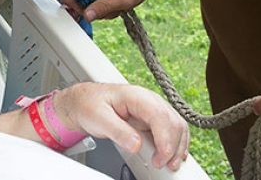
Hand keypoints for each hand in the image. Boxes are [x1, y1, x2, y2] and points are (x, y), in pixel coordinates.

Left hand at [53, 83, 189, 170]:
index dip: (165, 138)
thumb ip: (117, 131)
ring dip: (177, 147)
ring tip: (170, 164)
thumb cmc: (88, 104)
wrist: (83, 101)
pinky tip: (171, 156)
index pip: (160, 115)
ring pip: (176, 126)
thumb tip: (136, 145)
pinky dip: (174, 144)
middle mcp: (149, 101)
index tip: (162, 156)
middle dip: (173, 146)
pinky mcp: (152, 119)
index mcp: (136, 96)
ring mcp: (152, 110)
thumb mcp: (98, 118)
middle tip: (163, 164)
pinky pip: (171, 131)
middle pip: (173, 122)